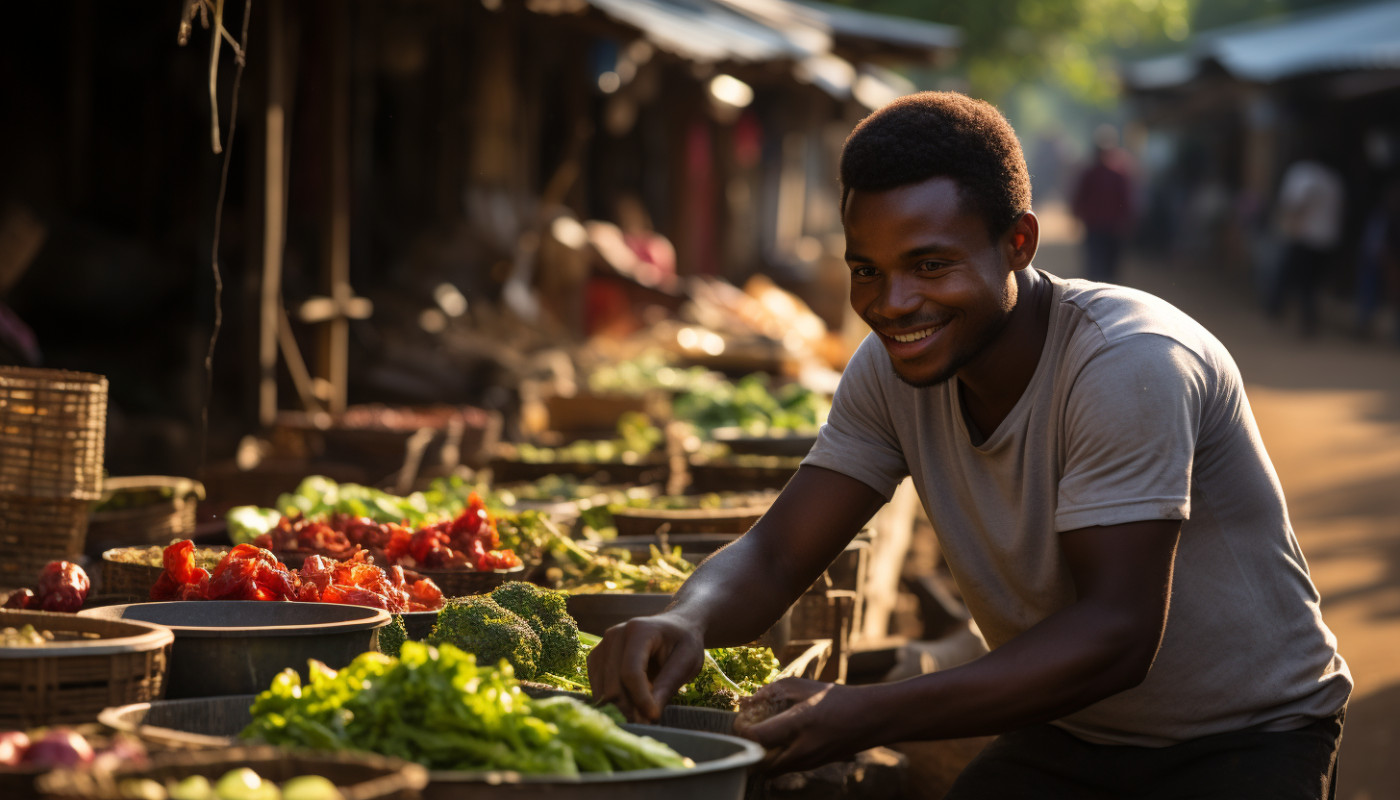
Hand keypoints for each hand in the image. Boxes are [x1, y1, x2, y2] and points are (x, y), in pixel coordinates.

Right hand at [587, 613, 703, 722]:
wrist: (674, 627)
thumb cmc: (683, 643)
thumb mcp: (687, 661)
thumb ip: (668, 685)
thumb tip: (650, 715)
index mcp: (639, 630)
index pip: (631, 671)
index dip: (641, 698)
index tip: (654, 717)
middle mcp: (615, 634)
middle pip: (613, 684)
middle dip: (631, 708)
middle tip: (650, 721)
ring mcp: (602, 645)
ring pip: (602, 689)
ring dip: (621, 707)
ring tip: (643, 711)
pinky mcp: (597, 658)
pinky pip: (597, 687)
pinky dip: (612, 701)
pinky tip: (631, 702)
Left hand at [733, 678, 876, 773]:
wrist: (871, 719)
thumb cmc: (836, 698)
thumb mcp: (801, 687)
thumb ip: (770, 693)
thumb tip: (745, 702)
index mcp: (799, 723)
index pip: (756, 738)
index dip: (742, 730)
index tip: (742, 719)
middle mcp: (801, 749)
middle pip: (757, 761)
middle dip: (747, 746)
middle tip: (748, 729)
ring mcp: (807, 762)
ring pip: (768, 769)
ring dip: (760, 754)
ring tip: (763, 734)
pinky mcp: (811, 767)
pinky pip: (782, 768)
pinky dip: (773, 757)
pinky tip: (778, 740)